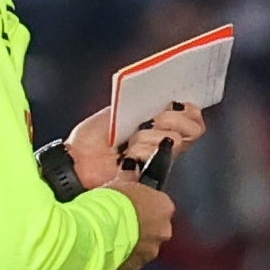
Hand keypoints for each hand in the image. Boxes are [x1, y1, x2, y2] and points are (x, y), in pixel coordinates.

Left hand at [69, 99, 201, 193]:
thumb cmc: (89, 140)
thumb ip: (139, 102)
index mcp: (155, 127)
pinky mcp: (152, 175)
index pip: (191, 119)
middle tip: (151, 119)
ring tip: (130, 141)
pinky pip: (160, 156)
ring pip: (176, 140)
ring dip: (150, 135)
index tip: (178, 102)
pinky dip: (143, 149)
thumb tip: (162, 94)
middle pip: (193, 130)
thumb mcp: (115, 111)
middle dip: (173, 118)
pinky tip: (128, 154)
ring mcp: (158, 160)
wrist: (76, 162)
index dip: (190, 110)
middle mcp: (162, 144)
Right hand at [114, 176, 174, 269]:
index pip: (160, 203)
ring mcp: (151, 250)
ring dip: (134, 241)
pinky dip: (125, 254)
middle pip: (156, 226)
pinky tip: (109, 247)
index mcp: (164, 206)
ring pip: (146, 244)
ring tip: (113, 235)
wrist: (95, 233)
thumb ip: (128, 178)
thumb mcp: (119, 182)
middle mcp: (163, 230)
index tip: (133, 202)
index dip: (145, 203)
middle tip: (122, 219)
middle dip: (142, 224)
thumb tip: (130, 168)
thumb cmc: (109, 205)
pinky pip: (133, 258)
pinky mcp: (137, 266)